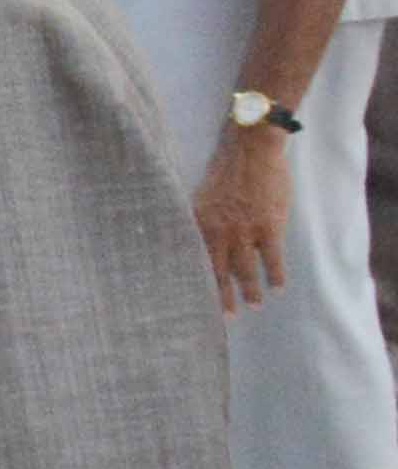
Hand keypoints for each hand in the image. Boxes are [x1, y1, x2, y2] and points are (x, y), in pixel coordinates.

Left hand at [202, 121, 294, 311]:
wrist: (250, 150)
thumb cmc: (224, 171)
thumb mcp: (199, 198)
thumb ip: (198, 222)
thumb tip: (189, 244)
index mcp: (199, 225)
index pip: (196, 262)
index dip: (199, 285)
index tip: (197, 305)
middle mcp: (219, 232)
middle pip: (220, 273)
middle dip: (224, 298)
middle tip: (228, 318)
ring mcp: (246, 230)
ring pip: (247, 269)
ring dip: (252, 291)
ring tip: (255, 306)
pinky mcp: (270, 225)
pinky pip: (273, 258)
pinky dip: (276, 275)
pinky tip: (278, 288)